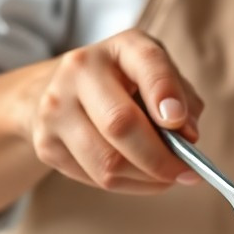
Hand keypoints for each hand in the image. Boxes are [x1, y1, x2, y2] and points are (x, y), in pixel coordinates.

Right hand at [20, 29, 203, 193]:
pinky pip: (96, 179)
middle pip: (121, 125)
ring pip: (108, 163)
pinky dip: (127, 185)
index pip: (147, 63)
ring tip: (165, 178)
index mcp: (121, 48)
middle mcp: (80, 70)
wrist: (58, 91)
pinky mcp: (46, 143)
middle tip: (185, 173)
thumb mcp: (159, 79)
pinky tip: (137, 175)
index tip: (179, 122)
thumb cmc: (123, 86)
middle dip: (160, 159)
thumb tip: (188, 137)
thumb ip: (183, 100)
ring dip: (146, 179)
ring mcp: (56, 107)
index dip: (165, 93)